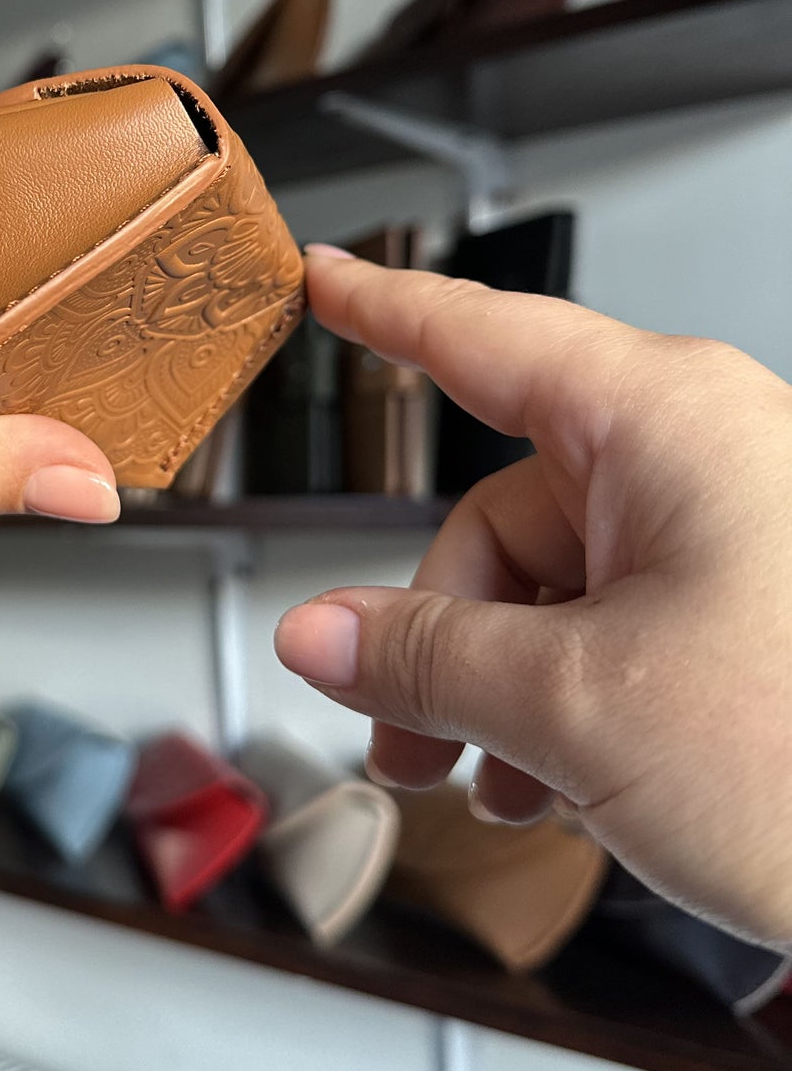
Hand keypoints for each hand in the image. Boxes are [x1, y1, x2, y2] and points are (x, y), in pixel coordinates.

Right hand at [275, 246, 791, 949]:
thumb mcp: (575, 706)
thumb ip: (424, 659)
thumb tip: (322, 632)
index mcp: (666, 424)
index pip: (483, 337)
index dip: (384, 310)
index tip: (327, 281)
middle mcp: (708, 459)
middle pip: (503, 514)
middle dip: (441, 639)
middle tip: (405, 737)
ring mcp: (741, 538)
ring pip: (557, 587)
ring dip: (501, 692)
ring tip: (493, 784)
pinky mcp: (765, 613)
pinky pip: (623, 628)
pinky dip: (572, 704)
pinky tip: (562, 789)